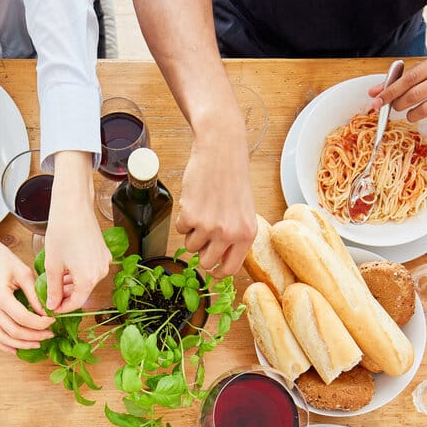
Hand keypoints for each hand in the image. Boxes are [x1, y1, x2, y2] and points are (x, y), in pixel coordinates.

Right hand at [0, 238, 55, 353]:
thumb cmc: (3, 259)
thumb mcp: (23, 273)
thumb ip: (34, 294)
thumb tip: (46, 313)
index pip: (23, 318)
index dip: (40, 323)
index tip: (53, 320)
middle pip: (14, 331)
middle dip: (34, 336)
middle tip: (50, 333)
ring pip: (2, 338)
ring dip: (21, 344)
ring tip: (38, 344)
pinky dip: (4, 345)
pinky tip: (16, 349)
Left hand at [44, 156, 110, 312]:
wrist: (73, 207)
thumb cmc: (62, 232)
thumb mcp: (53, 265)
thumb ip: (53, 288)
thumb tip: (52, 304)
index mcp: (88, 279)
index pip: (76, 303)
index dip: (62, 308)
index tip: (51, 308)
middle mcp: (100, 273)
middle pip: (83, 292)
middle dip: (66, 295)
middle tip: (50, 294)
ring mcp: (104, 262)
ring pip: (87, 281)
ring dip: (72, 284)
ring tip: (55, 280)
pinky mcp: (104, 253)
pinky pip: (91, 270)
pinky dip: (79, 273)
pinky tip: (66, 268)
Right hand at [175, 123, 255, 274]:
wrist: (221, 153)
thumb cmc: (233, 179)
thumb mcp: (244, 212)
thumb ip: (235, 236)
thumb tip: (219, 261)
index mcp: (246, 234)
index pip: (230, 269)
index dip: (217, 272)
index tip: (212, 270)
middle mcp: (229, 233)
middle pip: (206, 262)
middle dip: (201, 252)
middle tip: (202, 235)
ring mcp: (209, 226)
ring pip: (190, 247)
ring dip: (192, 233)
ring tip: (201, 211)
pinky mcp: (190, 216)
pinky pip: (180, 230)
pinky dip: (183, 219)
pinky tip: (194, 202)